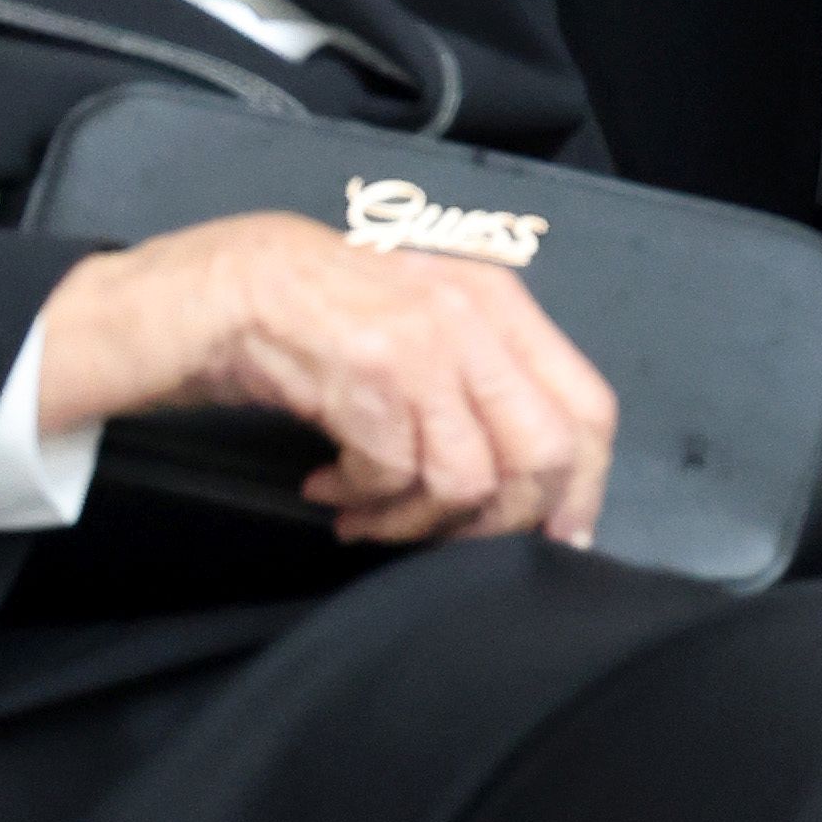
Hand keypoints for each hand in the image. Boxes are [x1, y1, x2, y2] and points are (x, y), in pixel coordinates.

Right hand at [30, 210, 615, 547]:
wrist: (233, 285)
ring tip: (367, 513)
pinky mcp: (371, 375)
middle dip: (497, 519)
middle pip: (543, 454)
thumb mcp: (427, 327)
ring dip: (414, 521)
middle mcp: (474, 317)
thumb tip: (538, 486)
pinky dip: (360, 503)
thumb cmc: (327, 315)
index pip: (588, 406)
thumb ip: (482, 384)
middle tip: (446, 536)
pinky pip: (392, 478)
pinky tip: (328, 486)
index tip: (561, 537)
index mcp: (499, 303)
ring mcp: (425, 342)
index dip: (583, 486)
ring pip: (468, 481)